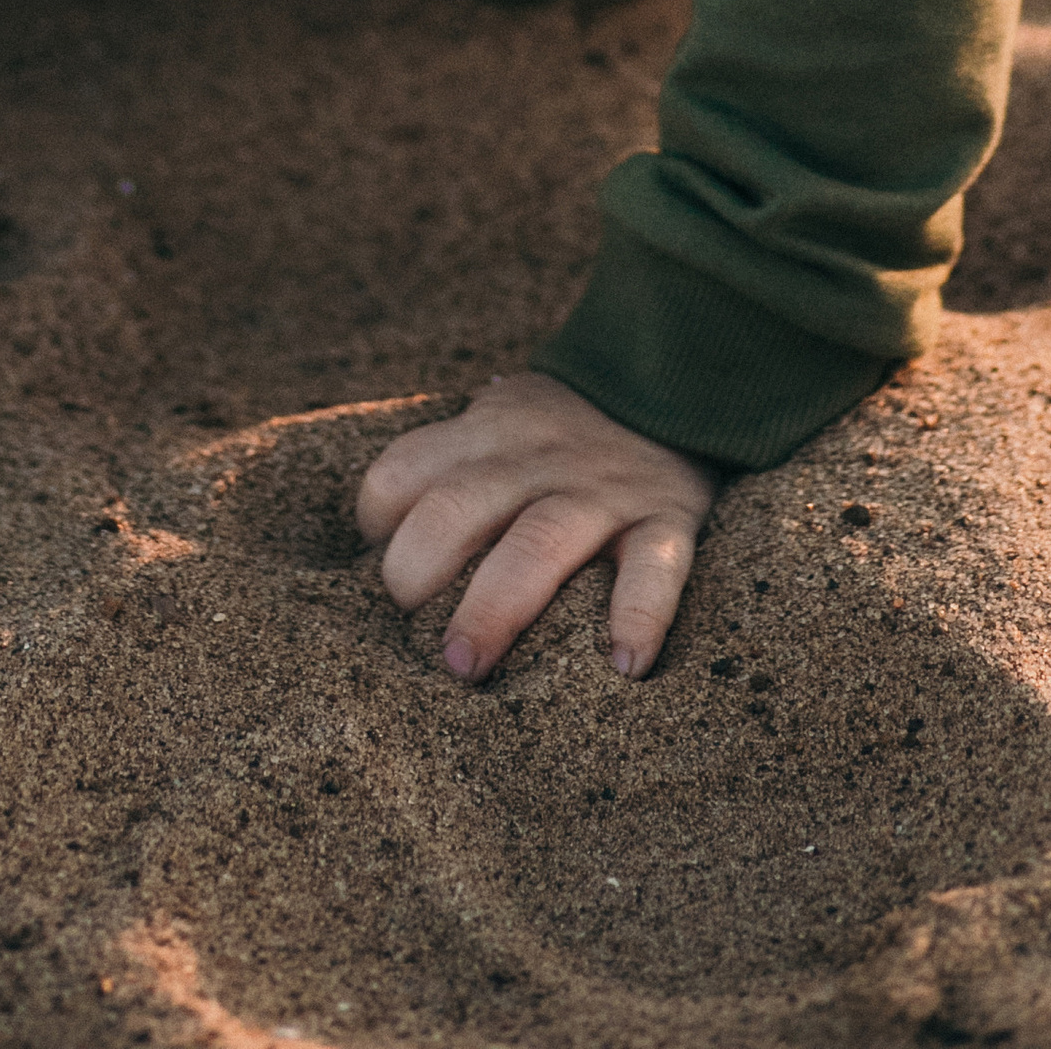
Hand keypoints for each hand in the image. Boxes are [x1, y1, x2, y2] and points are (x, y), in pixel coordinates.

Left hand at [356, 369, 715, 682]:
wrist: (673, 383)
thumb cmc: (560, 431)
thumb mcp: (498, 419)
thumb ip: (449, 464)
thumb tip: (379, 543)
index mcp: (484, 432)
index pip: (401, 472)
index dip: (377, 527)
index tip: (383, 574)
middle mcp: (533, 457)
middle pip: (456, 507)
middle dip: (418, 573)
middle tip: (414, 639)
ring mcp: (600, 490)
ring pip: (537, 544)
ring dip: (495, 608)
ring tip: (466, 667)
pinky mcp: (665, 518)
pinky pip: (654, 567)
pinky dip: (640, 615)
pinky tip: (624, 666)